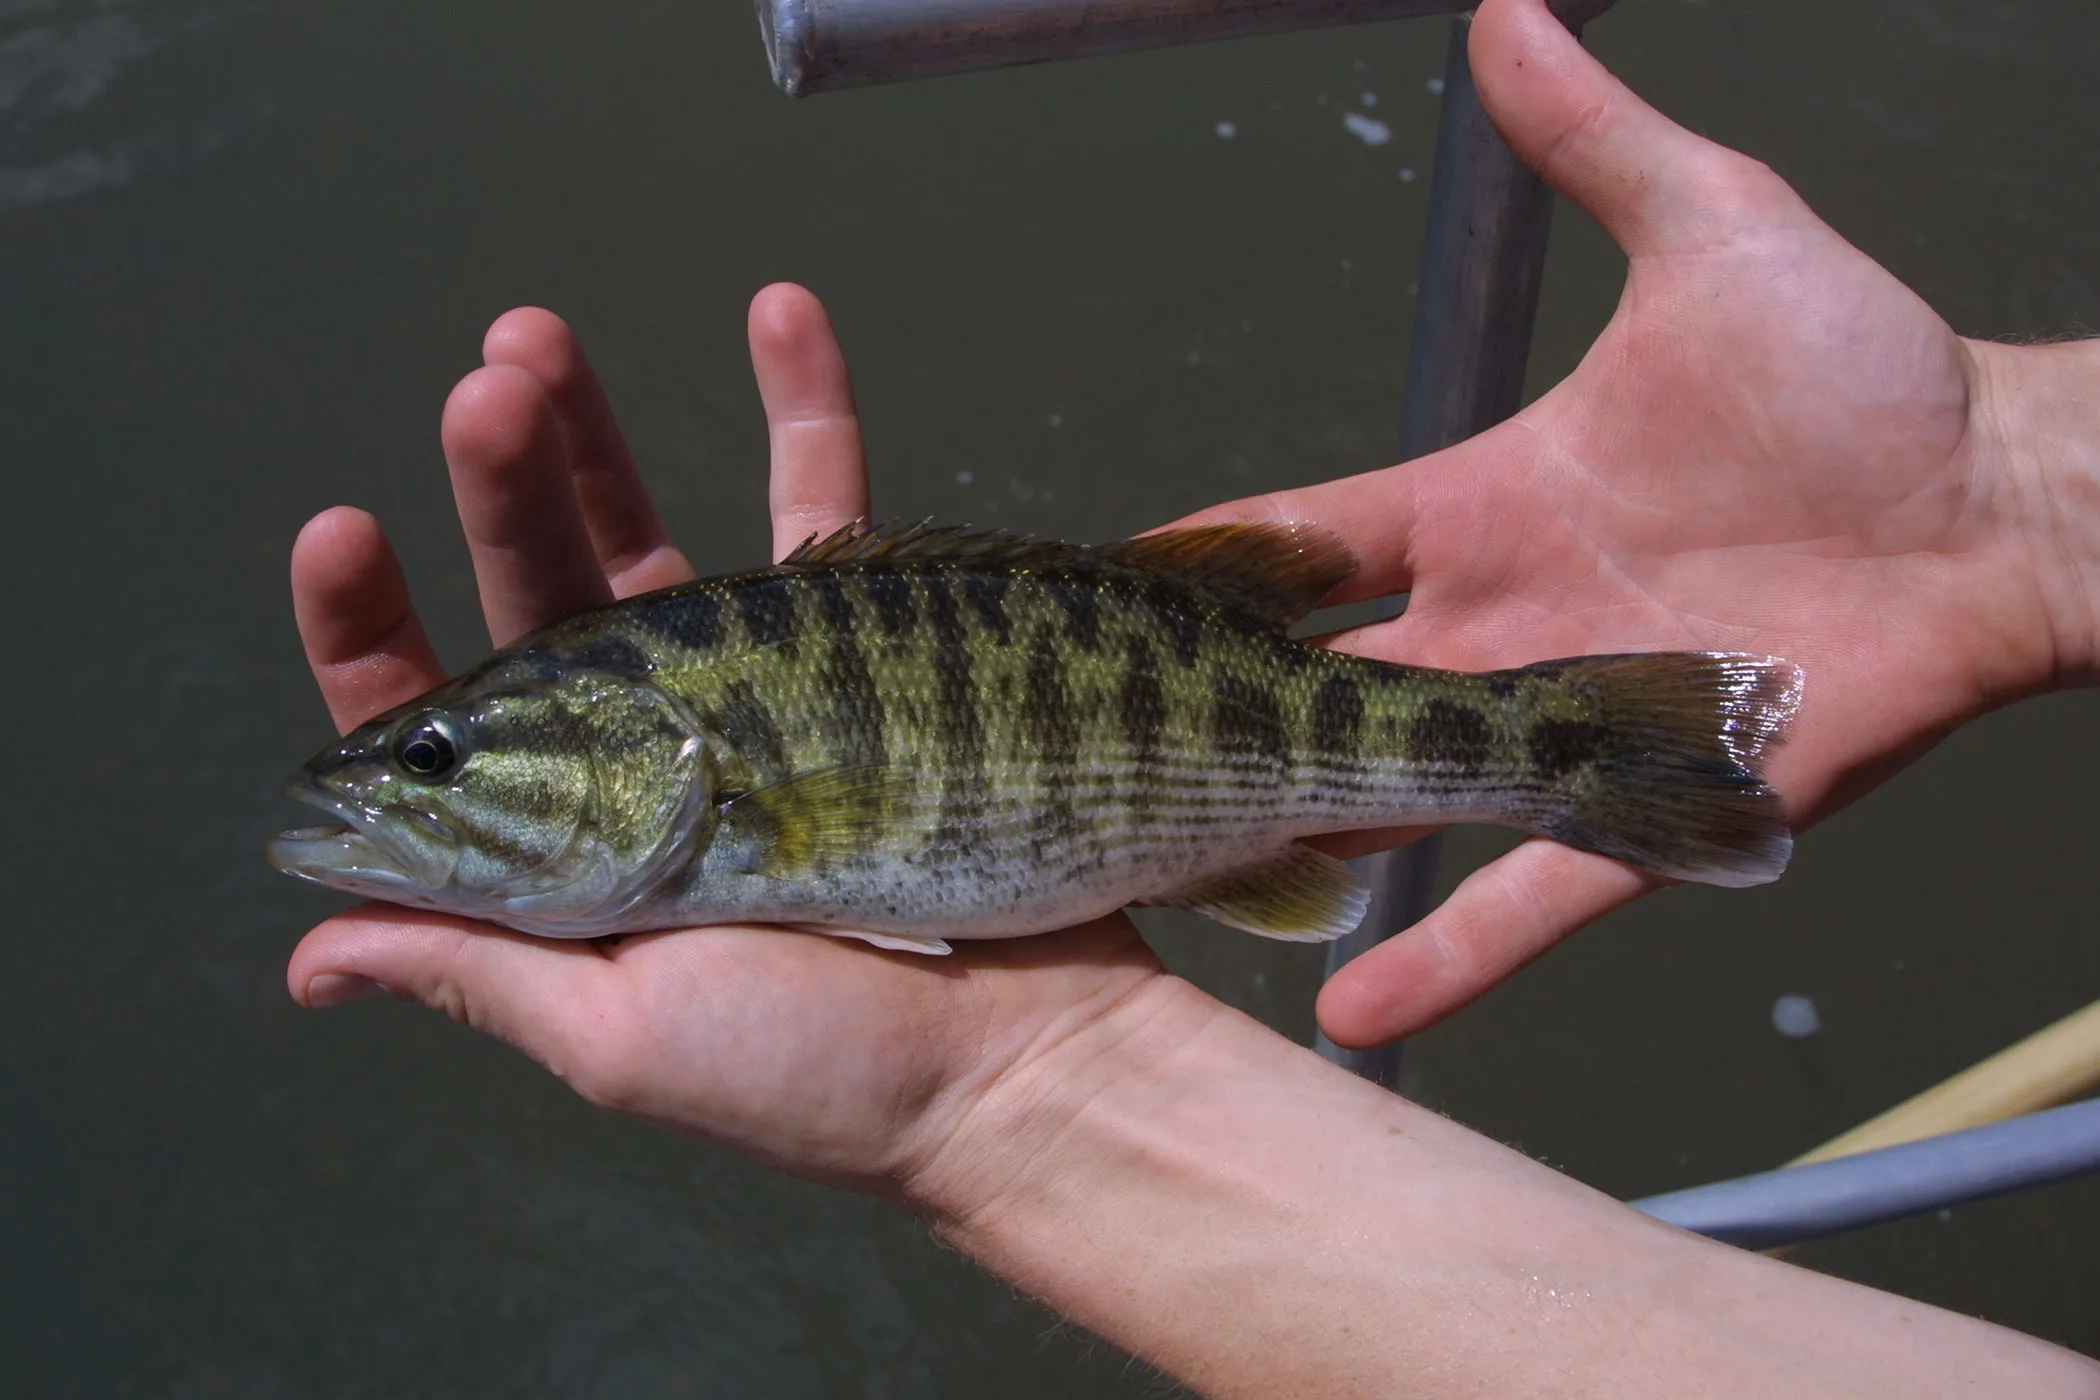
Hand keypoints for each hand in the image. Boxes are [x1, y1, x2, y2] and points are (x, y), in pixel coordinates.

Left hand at [284, 287, 1166, 1196]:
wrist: (1030, 1064)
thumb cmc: (825, 1072)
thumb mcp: (621, 1038)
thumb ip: (473, 974)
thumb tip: (305, 951)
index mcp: (566, 853)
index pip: (439, 727)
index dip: (371, 623)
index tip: (339, 527)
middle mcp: (647, 770)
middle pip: (542, 596)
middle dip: (495, 488)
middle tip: (479, 389)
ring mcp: (757, 706)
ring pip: (659, 535)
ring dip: (598, 431)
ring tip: (537, 337)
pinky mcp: (872, 660)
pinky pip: (835, 507)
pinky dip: (810, 407)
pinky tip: (782, 309)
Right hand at [1183, 0, 2099, 1047]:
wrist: (1995, 501)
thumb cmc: (1860, 373)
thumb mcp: (1709, 230)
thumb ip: (1594, 140)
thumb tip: (1505, 10)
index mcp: (1477, 506)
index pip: (1298, 541)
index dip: (1199, 561)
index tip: (1090, 582)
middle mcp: (1494, 625)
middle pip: (1316, 683)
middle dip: (1216, 719)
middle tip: (1092, 756)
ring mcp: (1560, 726)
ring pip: (1393, 796)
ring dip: (1292, 843)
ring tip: (1169, 891)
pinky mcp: (1648, 802)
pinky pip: (1528, 891)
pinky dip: (1447, 953)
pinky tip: (1351, 1012)